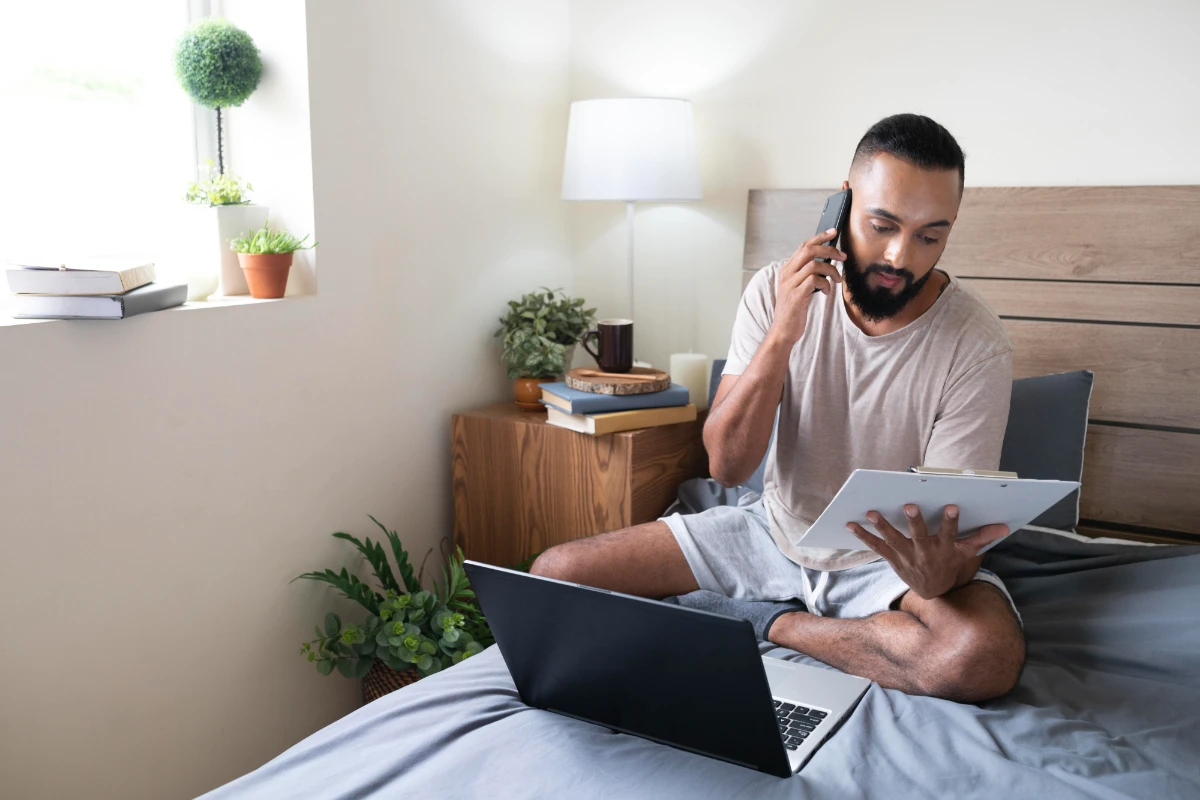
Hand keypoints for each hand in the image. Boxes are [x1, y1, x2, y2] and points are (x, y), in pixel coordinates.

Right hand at [768, 230, 845, 345]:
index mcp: (786, 270)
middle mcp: (786, 273)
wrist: (783, 329)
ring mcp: (790, 284)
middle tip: (842, 256)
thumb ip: (807, 273)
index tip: (833, 232)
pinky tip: (826, 292)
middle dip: (829, 250)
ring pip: (815, 265)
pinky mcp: (797, 295)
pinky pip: (816, 280)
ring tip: (836, 279)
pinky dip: (826, 284)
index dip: (819, 237)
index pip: (803, 246)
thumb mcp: (798, 287)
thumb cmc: (793, 309)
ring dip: (832, 270)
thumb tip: (827, 261)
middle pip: (809, 250)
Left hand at [846, 505, 1008, 599]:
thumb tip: (1005, 527)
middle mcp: (925, 554)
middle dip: (915, 522)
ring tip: (871, 512)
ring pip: (893, 541)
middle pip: (919, 536)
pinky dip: (863, 537)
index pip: (950, 534)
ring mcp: (906, 557)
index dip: (950, 522)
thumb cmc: (949, 564)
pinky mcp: (892, 559)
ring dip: (882, 527)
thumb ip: (982, 537)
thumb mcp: (966, 553)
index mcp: (944, 549)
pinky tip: (850, 525)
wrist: (933, 590)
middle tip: (909, 505)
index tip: (951, 506)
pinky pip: (876, 547)